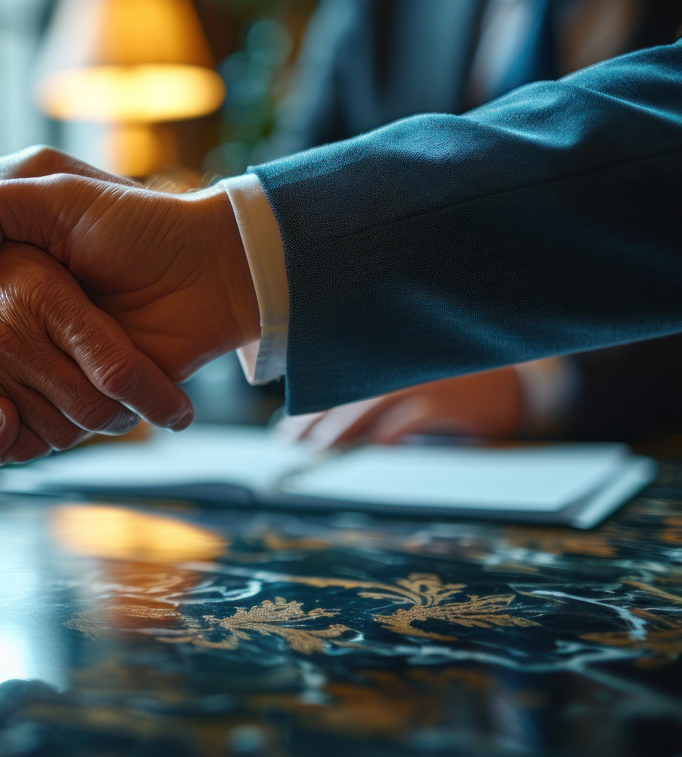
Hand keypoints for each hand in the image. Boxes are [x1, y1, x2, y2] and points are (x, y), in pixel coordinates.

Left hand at [274, 366, 525, 448]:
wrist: (516, 386)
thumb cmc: (456, 383)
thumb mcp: (411, 380)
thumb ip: (373, 392)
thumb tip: (325, 423)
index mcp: (386, 351)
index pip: (335, 373)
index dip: (308, 400)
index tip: (286, 426)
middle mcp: (398, 358)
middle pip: (343, 388)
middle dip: (313, 418)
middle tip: (288, 442)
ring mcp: (420, 374)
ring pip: (365, 402)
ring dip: (338, 430)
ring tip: (316, 451)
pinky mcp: (444, 396)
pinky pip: (405, 419)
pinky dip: (385, 436)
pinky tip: (371, 450)